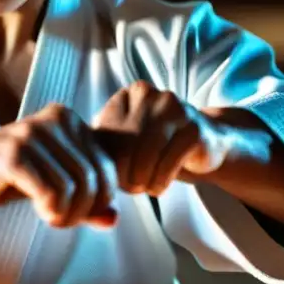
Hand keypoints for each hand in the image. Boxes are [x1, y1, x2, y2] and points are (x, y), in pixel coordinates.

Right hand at [0, 103, 119, 228]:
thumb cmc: (11, 176)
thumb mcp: (54, 182)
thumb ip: (85, 198)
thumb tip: (113, 219)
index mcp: (69, 119)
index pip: (107, 166)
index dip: (99, 198)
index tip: (78, 211)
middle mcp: (54, 119)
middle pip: (93, 178)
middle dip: (84, 209)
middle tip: (63, 219)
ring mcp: (33, 135)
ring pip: (75, 187)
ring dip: (67, 213)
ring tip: (51, 217)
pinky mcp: (14, 155)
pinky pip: (52, 192)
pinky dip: (52, 211)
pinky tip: (40, 212)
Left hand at [92, 81, 224, 196]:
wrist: (201, 143)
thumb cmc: (154, 145)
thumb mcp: (124, 140)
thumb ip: (102, 146)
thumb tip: (82, 167)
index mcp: (128, 94)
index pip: (107, 133)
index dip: (106, 162)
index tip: (112, 179)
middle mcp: (150, 95)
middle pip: (126, 144)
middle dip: (124, 174)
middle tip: (129, 189)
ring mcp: (174, 108)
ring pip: (147, 154)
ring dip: (142, 180)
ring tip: (144, 188)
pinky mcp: (194, 128)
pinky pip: (170, 162)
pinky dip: (160, 181)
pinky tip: (158, 187)